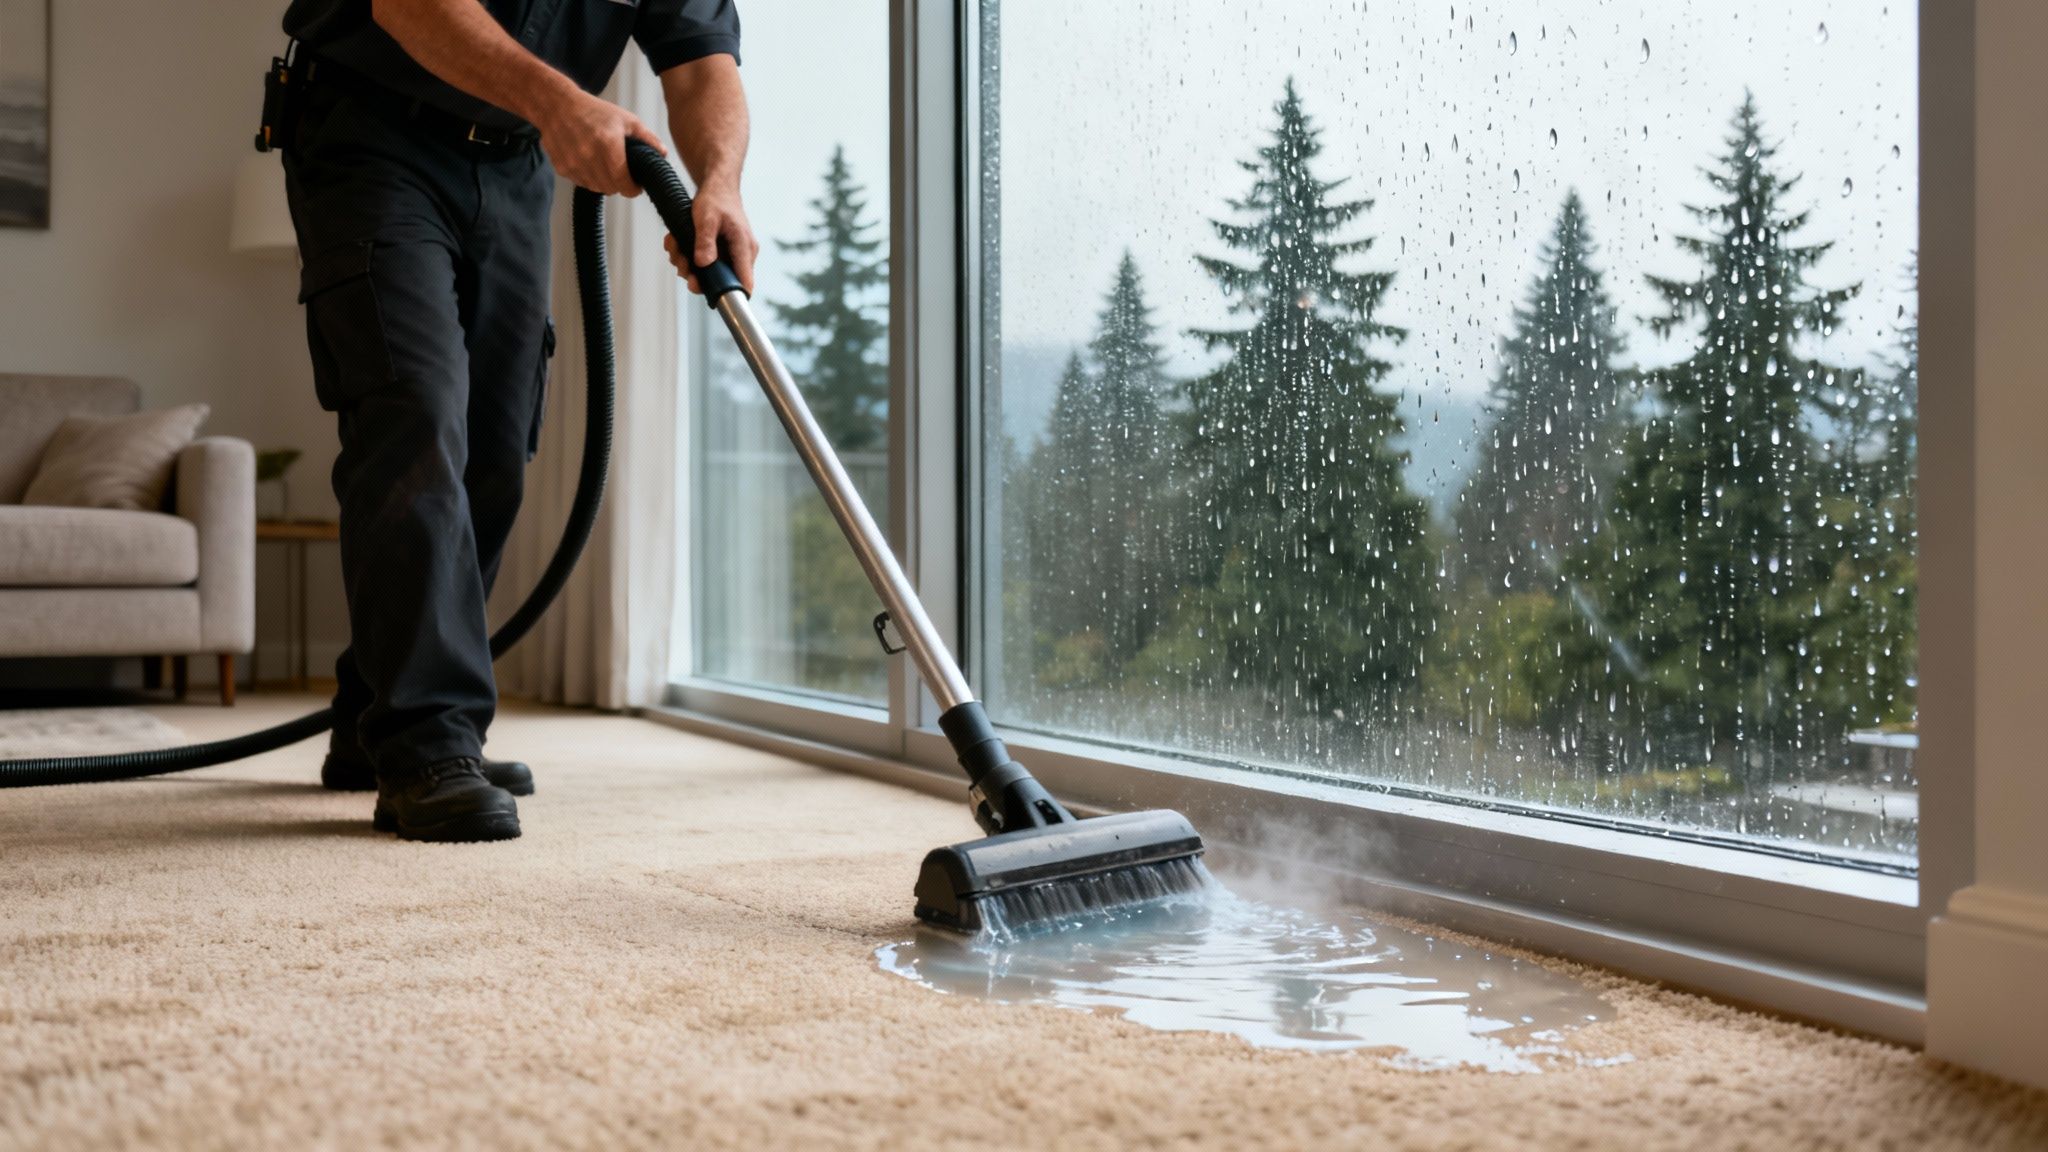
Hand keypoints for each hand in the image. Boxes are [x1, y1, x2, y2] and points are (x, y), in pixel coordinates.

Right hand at [535, 89, 664, 195]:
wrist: (556, 105)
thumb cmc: (592, 110)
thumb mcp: (625, 119)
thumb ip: (647, 138)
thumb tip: (663, 154)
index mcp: (608, 146)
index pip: (623, 183)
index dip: (633, 189)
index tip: (637, 186)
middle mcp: (589, 157)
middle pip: (611, 188)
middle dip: (620, 185)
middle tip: (623, 176)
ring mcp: (573, 164)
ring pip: (596, 188)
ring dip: (604, 183)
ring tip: (606, 167)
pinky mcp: (562, 167)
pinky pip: (581, 182)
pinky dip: (588, 178)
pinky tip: (590, 163)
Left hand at [664, 178, 757, 296]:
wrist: (717, 186)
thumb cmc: (717, 198)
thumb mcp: (707, 218)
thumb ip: (705, 241)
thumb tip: (703, 263)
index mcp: (744, 247)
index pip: (745, 281)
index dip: (732, 294)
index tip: (712, 296)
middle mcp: (741, 254)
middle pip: (721, 281)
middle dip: (697, 276)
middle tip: (681, 264)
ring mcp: (730, 254)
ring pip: (708, 273)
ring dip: (687, 264)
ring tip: (676, 248)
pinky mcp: (720, 252)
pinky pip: (703, 263)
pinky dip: (687, 256)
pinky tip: (678, 244)